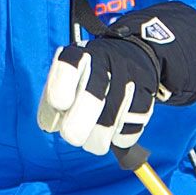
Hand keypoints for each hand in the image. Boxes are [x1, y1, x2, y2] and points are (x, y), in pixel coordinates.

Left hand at [37, 2, 195, 154]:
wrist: (135, 56)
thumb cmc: (90, 76)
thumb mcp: (69, 77)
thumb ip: (53, 99)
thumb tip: (48, 124)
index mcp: (79, 54)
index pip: (68, 68)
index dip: (61, 89)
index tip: (60, 105)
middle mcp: (105, 61)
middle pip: (92, 97)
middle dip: (77, 126)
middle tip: (71, 136)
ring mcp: (128, 78)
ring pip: (111, 119)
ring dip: (96, 139)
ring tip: (90, 140)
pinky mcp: (146, 95)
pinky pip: (131, 127)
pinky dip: (119, 138)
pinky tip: (112, 134)